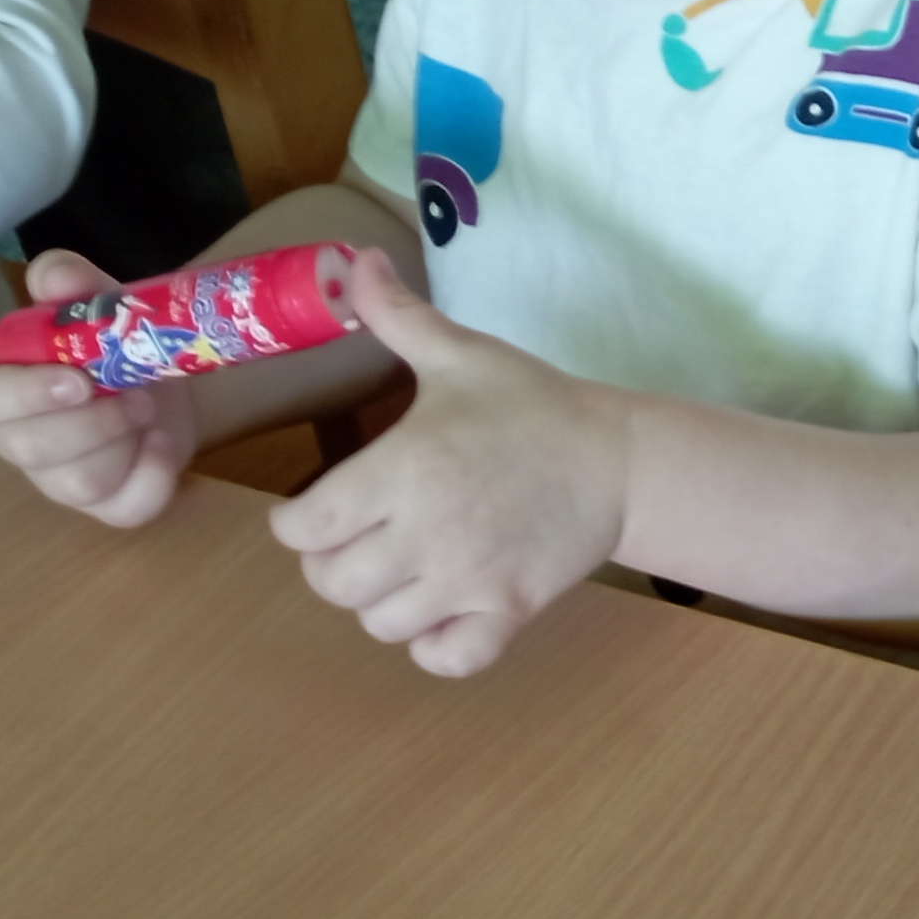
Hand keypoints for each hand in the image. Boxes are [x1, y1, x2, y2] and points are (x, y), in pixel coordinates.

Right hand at [0, 250, 203, 526]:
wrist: (167, 373)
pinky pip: (124, 510)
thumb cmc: (111, 336)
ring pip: (75, 484)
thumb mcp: (95, 296)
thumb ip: (68, 278)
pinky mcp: (107, 503)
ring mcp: (59, 477)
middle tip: (133, 392)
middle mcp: (17, 436)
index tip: (76, 380)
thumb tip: (57, 276)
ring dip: (121, 443)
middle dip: (87, 422)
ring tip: (148, 406)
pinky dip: (154, 478)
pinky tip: (165, 443)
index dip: (20, 395)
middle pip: (25, 448)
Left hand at [266, 251, 627, 673]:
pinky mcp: (508, 610)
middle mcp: (426, 532)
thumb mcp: (462, 355)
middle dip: (333, 566)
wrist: (620, 458)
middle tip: (358, 543)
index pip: (302, 528)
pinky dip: (433, 647)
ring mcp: (469, 578)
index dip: (297, 523)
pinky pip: (446, 658)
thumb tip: (355, 260)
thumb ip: (397, 314)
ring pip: (380, 625)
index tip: (319, 510)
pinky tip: (442, 614)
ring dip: (381, 604)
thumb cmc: (533, 406)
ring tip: (402, 575)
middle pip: (332, 584)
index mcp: (402, 469)